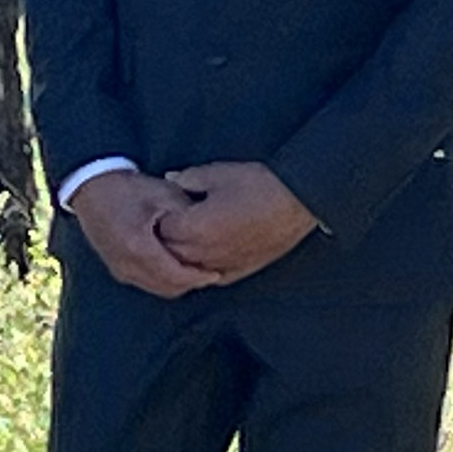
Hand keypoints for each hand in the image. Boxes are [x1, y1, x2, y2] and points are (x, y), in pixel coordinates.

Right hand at [67, 170, 221, 299]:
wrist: (91, 187)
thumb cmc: (129, 188)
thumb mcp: (164, 195)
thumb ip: (187, 218)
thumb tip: (211, 235)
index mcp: (140, 248)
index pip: (177, 276)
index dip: (199, 277)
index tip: (216, 273)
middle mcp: (128, 265)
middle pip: (168, 287)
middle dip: (190, 283)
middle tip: (209, 273)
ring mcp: (120, 269)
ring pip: (157, 288)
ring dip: (177, 283)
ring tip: (195, 271)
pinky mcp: (116, 268)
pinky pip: (146, 282)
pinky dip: (163, 280)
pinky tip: (174, 267)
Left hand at [153, 160, 318, 286]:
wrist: (297, 203)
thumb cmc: (258, 185)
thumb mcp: (218, 174)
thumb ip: (188, 179)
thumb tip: (171, 181)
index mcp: (194, 229)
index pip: (159, 230)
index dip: (155, 217)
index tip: (155, 207)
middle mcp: (204, 254)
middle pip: (169, 254)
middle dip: (163, 239)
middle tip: (162, 224)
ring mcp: (222, 266)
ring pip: (187, 270)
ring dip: (179, 257)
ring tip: (179, 239)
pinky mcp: (239, 272)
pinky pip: (210, 277)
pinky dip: (200, 268)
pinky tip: (200, 257)